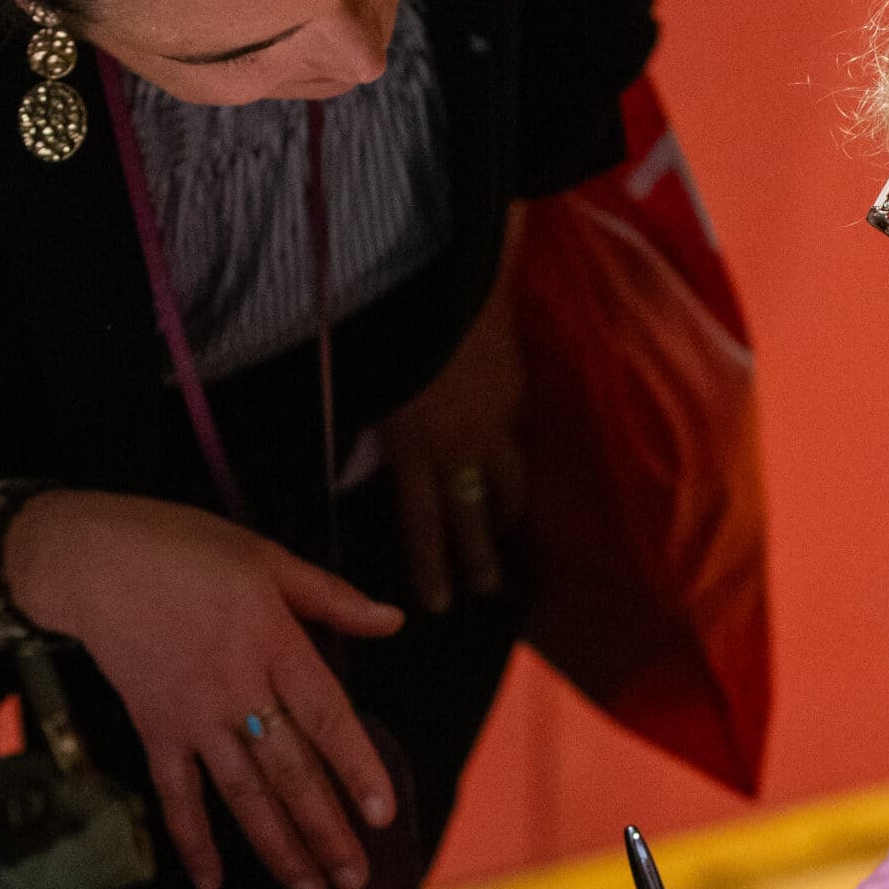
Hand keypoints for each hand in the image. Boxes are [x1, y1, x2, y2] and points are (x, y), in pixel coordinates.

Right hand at [6, 490, 404, 888]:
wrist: (91, 558)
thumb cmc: (183, 549)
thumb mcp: (266, 557)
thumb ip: (332, 598)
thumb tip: (393, 621)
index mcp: (273, 642)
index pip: (327, 716)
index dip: (357, 768)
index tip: (382, 815)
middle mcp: (236, 688)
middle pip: (290, 770)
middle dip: (325, 829)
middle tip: (356, 878)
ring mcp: (193, 715)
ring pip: (242, 793)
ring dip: (277, 846)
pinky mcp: (155, 728)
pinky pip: (176, 793)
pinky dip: (191, 839)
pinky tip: (212, 882)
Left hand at [382, 257, 524, 614]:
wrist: (457, 285)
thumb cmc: (398, 333)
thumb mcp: (374, 389)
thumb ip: (380, 435)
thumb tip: (372, 465)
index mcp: (417, 448)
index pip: (424, 524)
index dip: (432, 567)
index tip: (441, 604)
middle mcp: (460, 447)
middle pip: (473, 516)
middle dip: (481, 558)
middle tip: (488, 589)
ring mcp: (495, 423)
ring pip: (506, 481)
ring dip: (505, 510)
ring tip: (507, 529)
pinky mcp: (516, 396)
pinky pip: (513, 434)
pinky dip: (509, 450)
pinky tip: (506, 455)